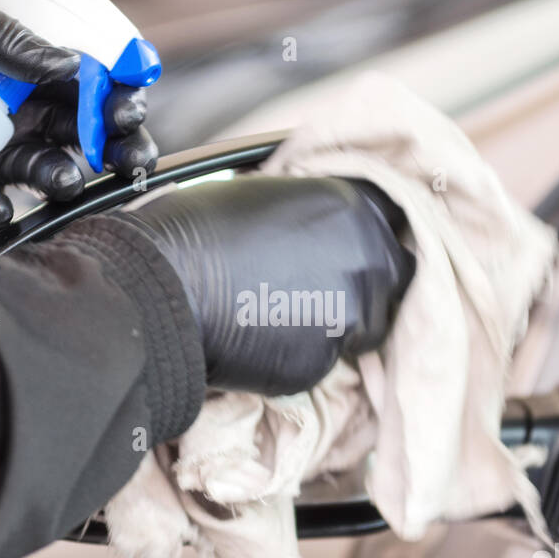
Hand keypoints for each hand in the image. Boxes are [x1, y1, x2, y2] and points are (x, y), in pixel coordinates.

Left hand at [0, 0, 156, 231]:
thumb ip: (6, 37)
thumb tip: (74, 69)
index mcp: (13, 64)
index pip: (83, 83)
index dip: (116, 97)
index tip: (129, 110)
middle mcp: (4, 108)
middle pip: (77, 134)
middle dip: (109, 148)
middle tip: (123, 161)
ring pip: (40, 173)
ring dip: (61, 180)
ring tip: (62, 180)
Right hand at [118, 176, 415, 394]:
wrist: (162, 288)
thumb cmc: (196, 230)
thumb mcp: (268, 196)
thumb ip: (313, 215)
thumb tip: (318, 230)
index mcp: (354, 206)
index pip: (396, 220)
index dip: (375, 235)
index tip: (358, 246)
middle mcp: (366, 257)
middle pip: (395, 276)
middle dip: (368, 284)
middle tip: (320, 287)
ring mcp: (350, 312)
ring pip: (368, 325)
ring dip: (340, 323)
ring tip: (285, 313)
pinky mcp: (324, 361)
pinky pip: (326, 359)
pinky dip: (302, 353)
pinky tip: (262, 339)